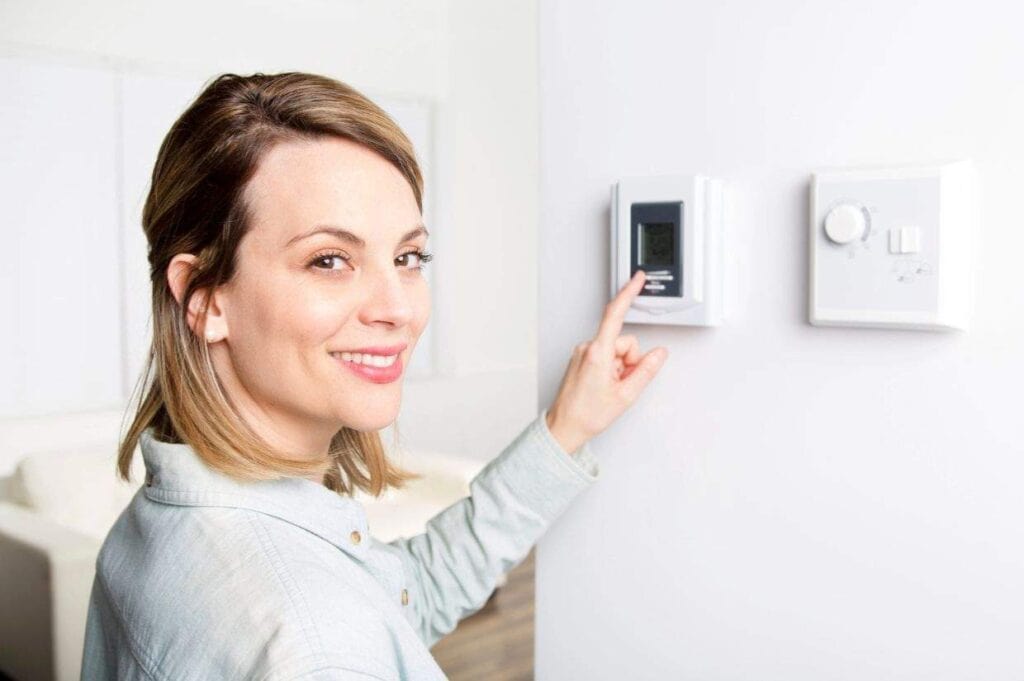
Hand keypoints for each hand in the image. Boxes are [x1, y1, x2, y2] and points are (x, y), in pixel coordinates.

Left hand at [545, 270, 667, 453]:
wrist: (564, 427)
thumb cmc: (587, 415)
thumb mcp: (626, 395)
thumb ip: (646, 371)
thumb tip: (659, 354)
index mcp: (597, 353)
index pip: (615, 314)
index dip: (628, 294)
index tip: (637, 279)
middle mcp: (587, 348)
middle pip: (624, 343)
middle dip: (629, 362)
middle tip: (622, 384)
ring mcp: (582, 353)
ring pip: (615, 351)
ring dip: (620, 368)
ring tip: (610, 388)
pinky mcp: (581, 359)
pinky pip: (605, 356)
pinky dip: (611, 369)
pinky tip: (604, 385)